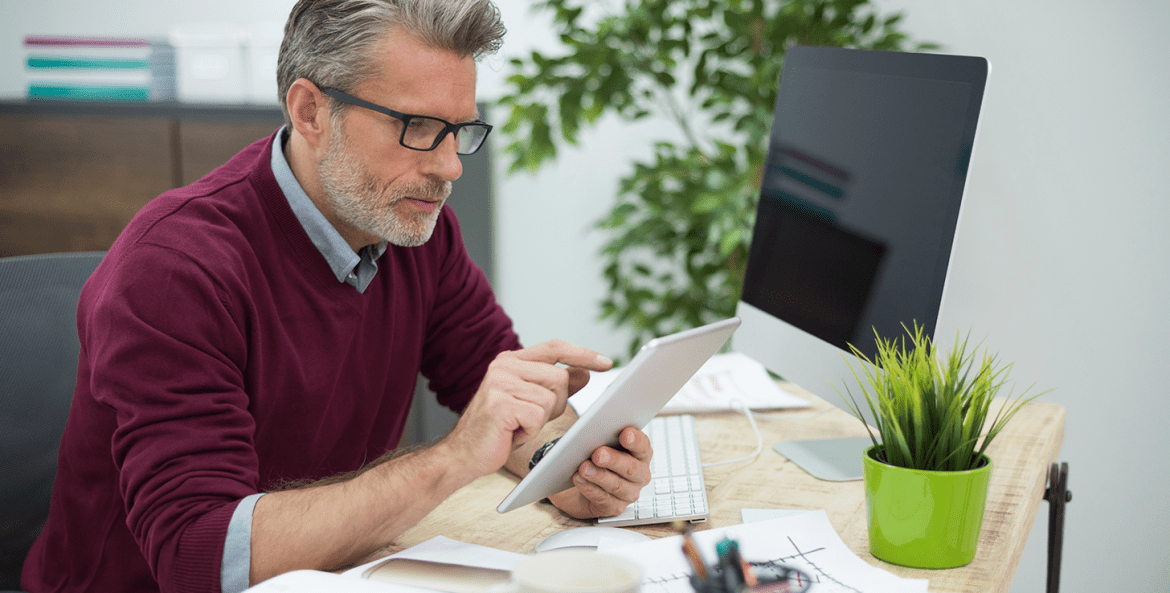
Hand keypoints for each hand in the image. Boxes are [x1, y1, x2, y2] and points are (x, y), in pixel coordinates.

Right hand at [442, 340, 612, 478]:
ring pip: (550, 399)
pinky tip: (512, 434)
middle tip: (532, 418)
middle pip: (559, 377)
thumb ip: (557, 387)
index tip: (606, 362)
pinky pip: (537, 416)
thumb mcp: (533, 404)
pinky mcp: (500, 404)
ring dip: (541, 420)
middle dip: (557, 404)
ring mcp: (500, 383)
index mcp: (511, 361)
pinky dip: (530, 431)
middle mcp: (504, 366)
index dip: (582, 354)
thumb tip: (585, 372)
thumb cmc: (499, 430)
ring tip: (518, 426)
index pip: (555, 348)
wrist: (463, 454)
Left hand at [549, 426, 652, 518]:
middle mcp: (639, 474)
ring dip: (599, 476)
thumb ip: (601, 433)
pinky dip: (590, 489)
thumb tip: (592, 428)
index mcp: (640, 453)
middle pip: (631, 467)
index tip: (625, 434)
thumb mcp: (598, 441)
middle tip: (598, 454)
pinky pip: (603, 499)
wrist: (580, 484)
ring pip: (616, 485)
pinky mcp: (614, 507)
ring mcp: (629, 493)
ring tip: (584, 468)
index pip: (643, 445)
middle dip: (614, 460)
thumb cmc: (593, 457)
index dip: (635, 440)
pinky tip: (580, 480)